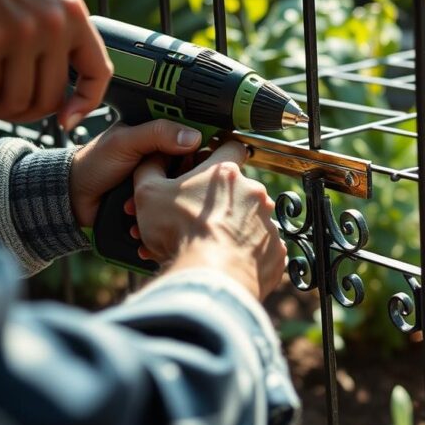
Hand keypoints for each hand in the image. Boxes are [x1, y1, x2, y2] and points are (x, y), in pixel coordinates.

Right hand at [0, 0, 110, 129]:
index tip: (67, 118)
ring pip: (16, 100)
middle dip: (22, 112)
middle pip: (49, 96)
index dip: (86, 103)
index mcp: (72, 11)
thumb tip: (71, 26)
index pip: (96, 71)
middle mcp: (53, 26)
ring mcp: (21, 35)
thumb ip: (56, 0)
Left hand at [69, 121, 202, 227]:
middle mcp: (164, 158)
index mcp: (158, 135)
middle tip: (175, 182)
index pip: (192, 138)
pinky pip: (172, 206)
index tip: (206, 157)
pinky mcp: (158, 201)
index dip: (202, 147)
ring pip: (185, 188)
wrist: (75, 199)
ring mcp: (162, 181)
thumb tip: (194, 137)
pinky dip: (167, 211)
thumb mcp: (125, 142)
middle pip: (194, 165)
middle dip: (186, 177)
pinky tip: (158, 214)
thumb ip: (157, 133)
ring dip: (174, 196)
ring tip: (156, 200)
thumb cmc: (94, 164)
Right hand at [130, 141, 287, 300]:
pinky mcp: (276, 249)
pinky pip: (261, 247)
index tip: (209, 168)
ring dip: (234, 228)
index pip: (231, 147)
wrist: (210, 277)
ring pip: (250, 219)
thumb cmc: (179, 233)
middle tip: (199, 220)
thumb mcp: (148, 194)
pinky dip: (246, 252)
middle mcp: (254, 193)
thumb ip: (150, 168)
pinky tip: (228, 260)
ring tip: (211, 245)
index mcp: (226, 173)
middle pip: (238, 189)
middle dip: (220, 201)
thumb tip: (155, 158)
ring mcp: (269, 222)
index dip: (219, 154)